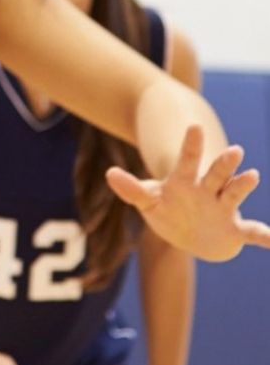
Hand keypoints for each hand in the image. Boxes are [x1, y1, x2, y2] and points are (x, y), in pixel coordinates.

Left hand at [107, 125, 269, 261]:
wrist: (193, 235)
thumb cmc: (169, 210)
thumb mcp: (148, 201)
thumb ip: (132, 189)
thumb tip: (110, 173)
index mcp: (186, 182)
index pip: (188, 161)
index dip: (191, 146)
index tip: (195, 127)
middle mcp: (209, 190)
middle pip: (216, 174)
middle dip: (224, 164)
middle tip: (233, 150)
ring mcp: (224, 208)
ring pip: (234, 194)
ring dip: (242, 186)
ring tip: (251, 176)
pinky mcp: (236, 230)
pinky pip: (253, 233)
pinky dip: (265, 237)